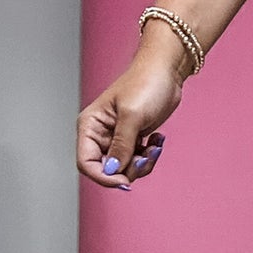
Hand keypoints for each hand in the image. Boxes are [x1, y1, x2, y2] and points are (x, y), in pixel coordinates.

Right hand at [75, 46, 184, 190]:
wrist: (165, 72)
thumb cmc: (145, 84)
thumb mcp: (132, 116)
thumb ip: (121, 146)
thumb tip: (113, 171)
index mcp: (90, 126)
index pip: (86, 164)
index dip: (104, 177)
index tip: (125, 180)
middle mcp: (100, 135)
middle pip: (108, 170)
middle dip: (130, 169)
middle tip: (146, 157)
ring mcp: (117, 138)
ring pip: (125, 168)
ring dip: (143, 163)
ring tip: (154, 146)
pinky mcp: (133, 139)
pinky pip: (137, 161)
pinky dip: (149, 156)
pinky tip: (157, 140)